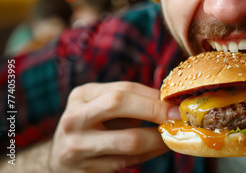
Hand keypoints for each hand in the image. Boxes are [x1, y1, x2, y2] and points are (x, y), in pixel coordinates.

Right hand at [48, 82, 179, 172]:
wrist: (61, 160)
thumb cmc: (92, 127)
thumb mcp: (101, 108)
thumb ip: (130, 102)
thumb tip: (170, 101)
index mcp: (82, 96)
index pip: (124, 88)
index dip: (153, 95)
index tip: (176, 102)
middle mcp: (74, 118)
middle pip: (118, 103)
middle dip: (154, 110)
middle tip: (178, 117)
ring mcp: (77, 146)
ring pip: (129, 139)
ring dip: (158, 138)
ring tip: (172, 136)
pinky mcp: (86, 170)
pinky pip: (128, 160)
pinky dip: (150, 153)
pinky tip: (158, 148)